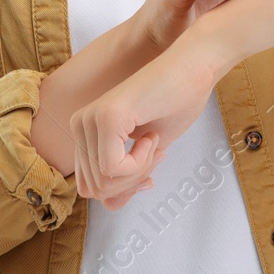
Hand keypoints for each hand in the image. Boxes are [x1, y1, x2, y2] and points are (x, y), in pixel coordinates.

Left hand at [70, 34, 222, 208]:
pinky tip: (152, 136)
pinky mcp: (106, 118)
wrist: (194, 67)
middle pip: (96, 189)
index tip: (149, 172)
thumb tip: (110, 206)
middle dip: (132, 181)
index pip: (90, 187)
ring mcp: (90, 120)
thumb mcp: (146, 154)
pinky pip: (114, 169)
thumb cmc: (175, 103)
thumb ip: (124, 179)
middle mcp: (80, 124)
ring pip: (105, 182)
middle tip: (155, 153)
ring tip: (154, 142)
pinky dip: (141, 163)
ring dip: (139, 171)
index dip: (123, 189)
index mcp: (84, 131)